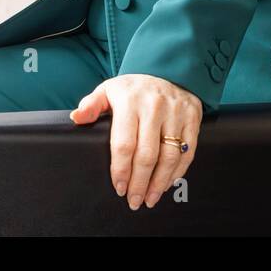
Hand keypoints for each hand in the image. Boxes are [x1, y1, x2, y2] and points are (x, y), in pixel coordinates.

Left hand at [70, 74, 201, 209]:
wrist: (167, 69)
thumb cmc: (133, 88)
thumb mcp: (108, 90)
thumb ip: (92, 105)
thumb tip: (77, 118)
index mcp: (130, 101)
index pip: (124, 144)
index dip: (121, 170)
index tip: (119, 188)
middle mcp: (154, 107)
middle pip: (147, 155)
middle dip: (139, 183)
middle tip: (134, 201)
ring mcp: (176, 112)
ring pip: (169, 156)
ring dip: (159, 183)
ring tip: (150, 198)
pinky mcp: (193, 117)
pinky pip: (187, 151)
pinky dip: (178, 172)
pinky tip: (167, 183)